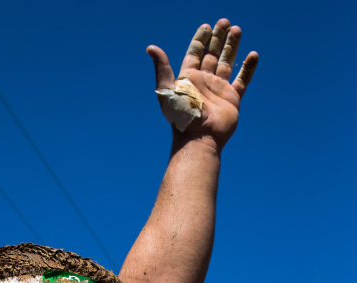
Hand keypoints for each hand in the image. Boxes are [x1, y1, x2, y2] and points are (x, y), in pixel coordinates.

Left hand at [148, 19, 257, 148]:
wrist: (199, 137)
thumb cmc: (181, 116)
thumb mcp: (166, 90)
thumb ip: (162, 68)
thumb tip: (151, 48)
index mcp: (189, 79)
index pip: (195, 53)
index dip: (200, 39)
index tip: (206, 26)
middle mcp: (204, 82)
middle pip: (212, 54)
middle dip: (218, 38)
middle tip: (225, 22)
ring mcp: (219, 89)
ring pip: (227, 62)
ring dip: (232, 46)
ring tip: (237, 29)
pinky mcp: (232, 98)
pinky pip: (242, 80)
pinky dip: (248, 68)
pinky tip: (253, 55)